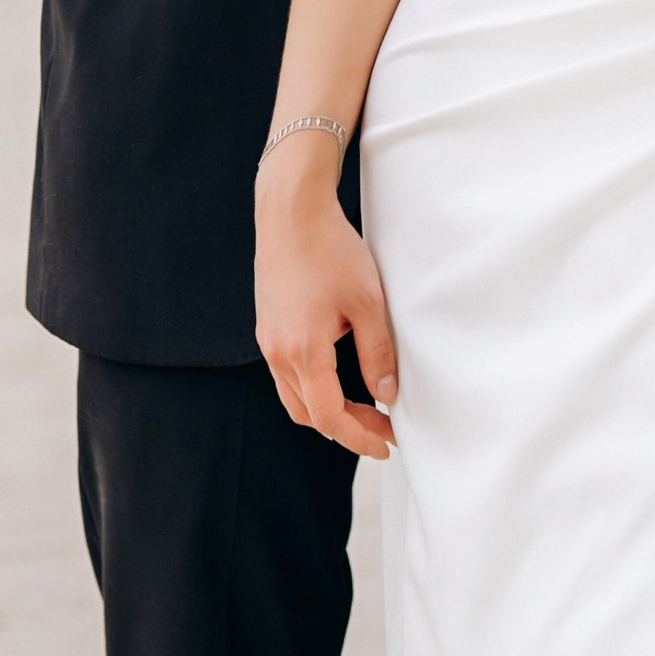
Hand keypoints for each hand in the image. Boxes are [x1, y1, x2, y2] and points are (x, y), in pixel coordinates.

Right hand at [256, 152, 397, 459]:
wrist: (291, 211)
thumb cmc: (329, 250)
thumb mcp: (367, 302)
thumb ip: (377, 354)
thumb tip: (385, 394)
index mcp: (303, 351)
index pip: (329, 417)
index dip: (359, 437)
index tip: (386, 443)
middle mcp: (279, 353)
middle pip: (309, 414)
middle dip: (347, 428)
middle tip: (383, 427)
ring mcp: (269, 341)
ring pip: (295, 397)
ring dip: (328, 410)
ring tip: (364, 407)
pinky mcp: (268, 328)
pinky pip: (287, 375)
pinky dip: (313, 387)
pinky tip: (338, 376)